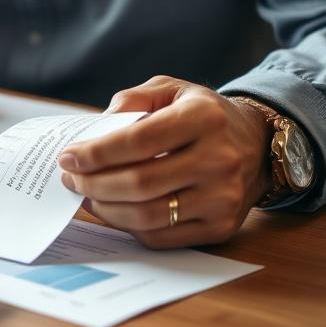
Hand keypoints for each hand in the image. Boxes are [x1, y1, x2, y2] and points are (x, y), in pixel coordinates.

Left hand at [57, 76, 272, 248]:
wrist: (257, 144)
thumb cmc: (202, 114)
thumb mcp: (171, 89)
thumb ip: (132, 99)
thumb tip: (96, 127)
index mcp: (203, 118)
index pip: (137, 141)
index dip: (96, 153)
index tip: (67, 157)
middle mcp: (218, 160)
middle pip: (139, 183)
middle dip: (92, 183)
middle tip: (69, 178)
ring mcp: (222, 198)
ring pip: (147, 215)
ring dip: (104, 208)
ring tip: (84, 194)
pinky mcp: (221, 228)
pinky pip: (161, 237)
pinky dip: (127, 226)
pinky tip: (111, 209)